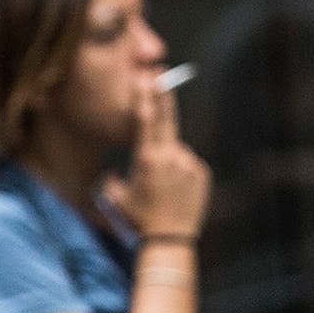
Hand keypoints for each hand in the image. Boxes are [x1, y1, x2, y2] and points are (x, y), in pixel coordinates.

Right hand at [110, 77, 211, 244]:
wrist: (170, 238)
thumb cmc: (138, 219)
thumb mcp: (115, 198)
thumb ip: (110, 178)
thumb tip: (113, 169)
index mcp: (148, 158)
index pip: (148, 121)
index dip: (148, 97)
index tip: (148, 78)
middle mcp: (171, 156)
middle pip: (167, 119)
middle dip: (163, 95)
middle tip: (161, 73)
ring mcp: (190, 163)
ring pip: (176, 150)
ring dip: (167, 159)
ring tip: (161, 186)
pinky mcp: (203, 172)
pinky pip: (188, 164)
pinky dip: (179, 171)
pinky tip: (173, 190)